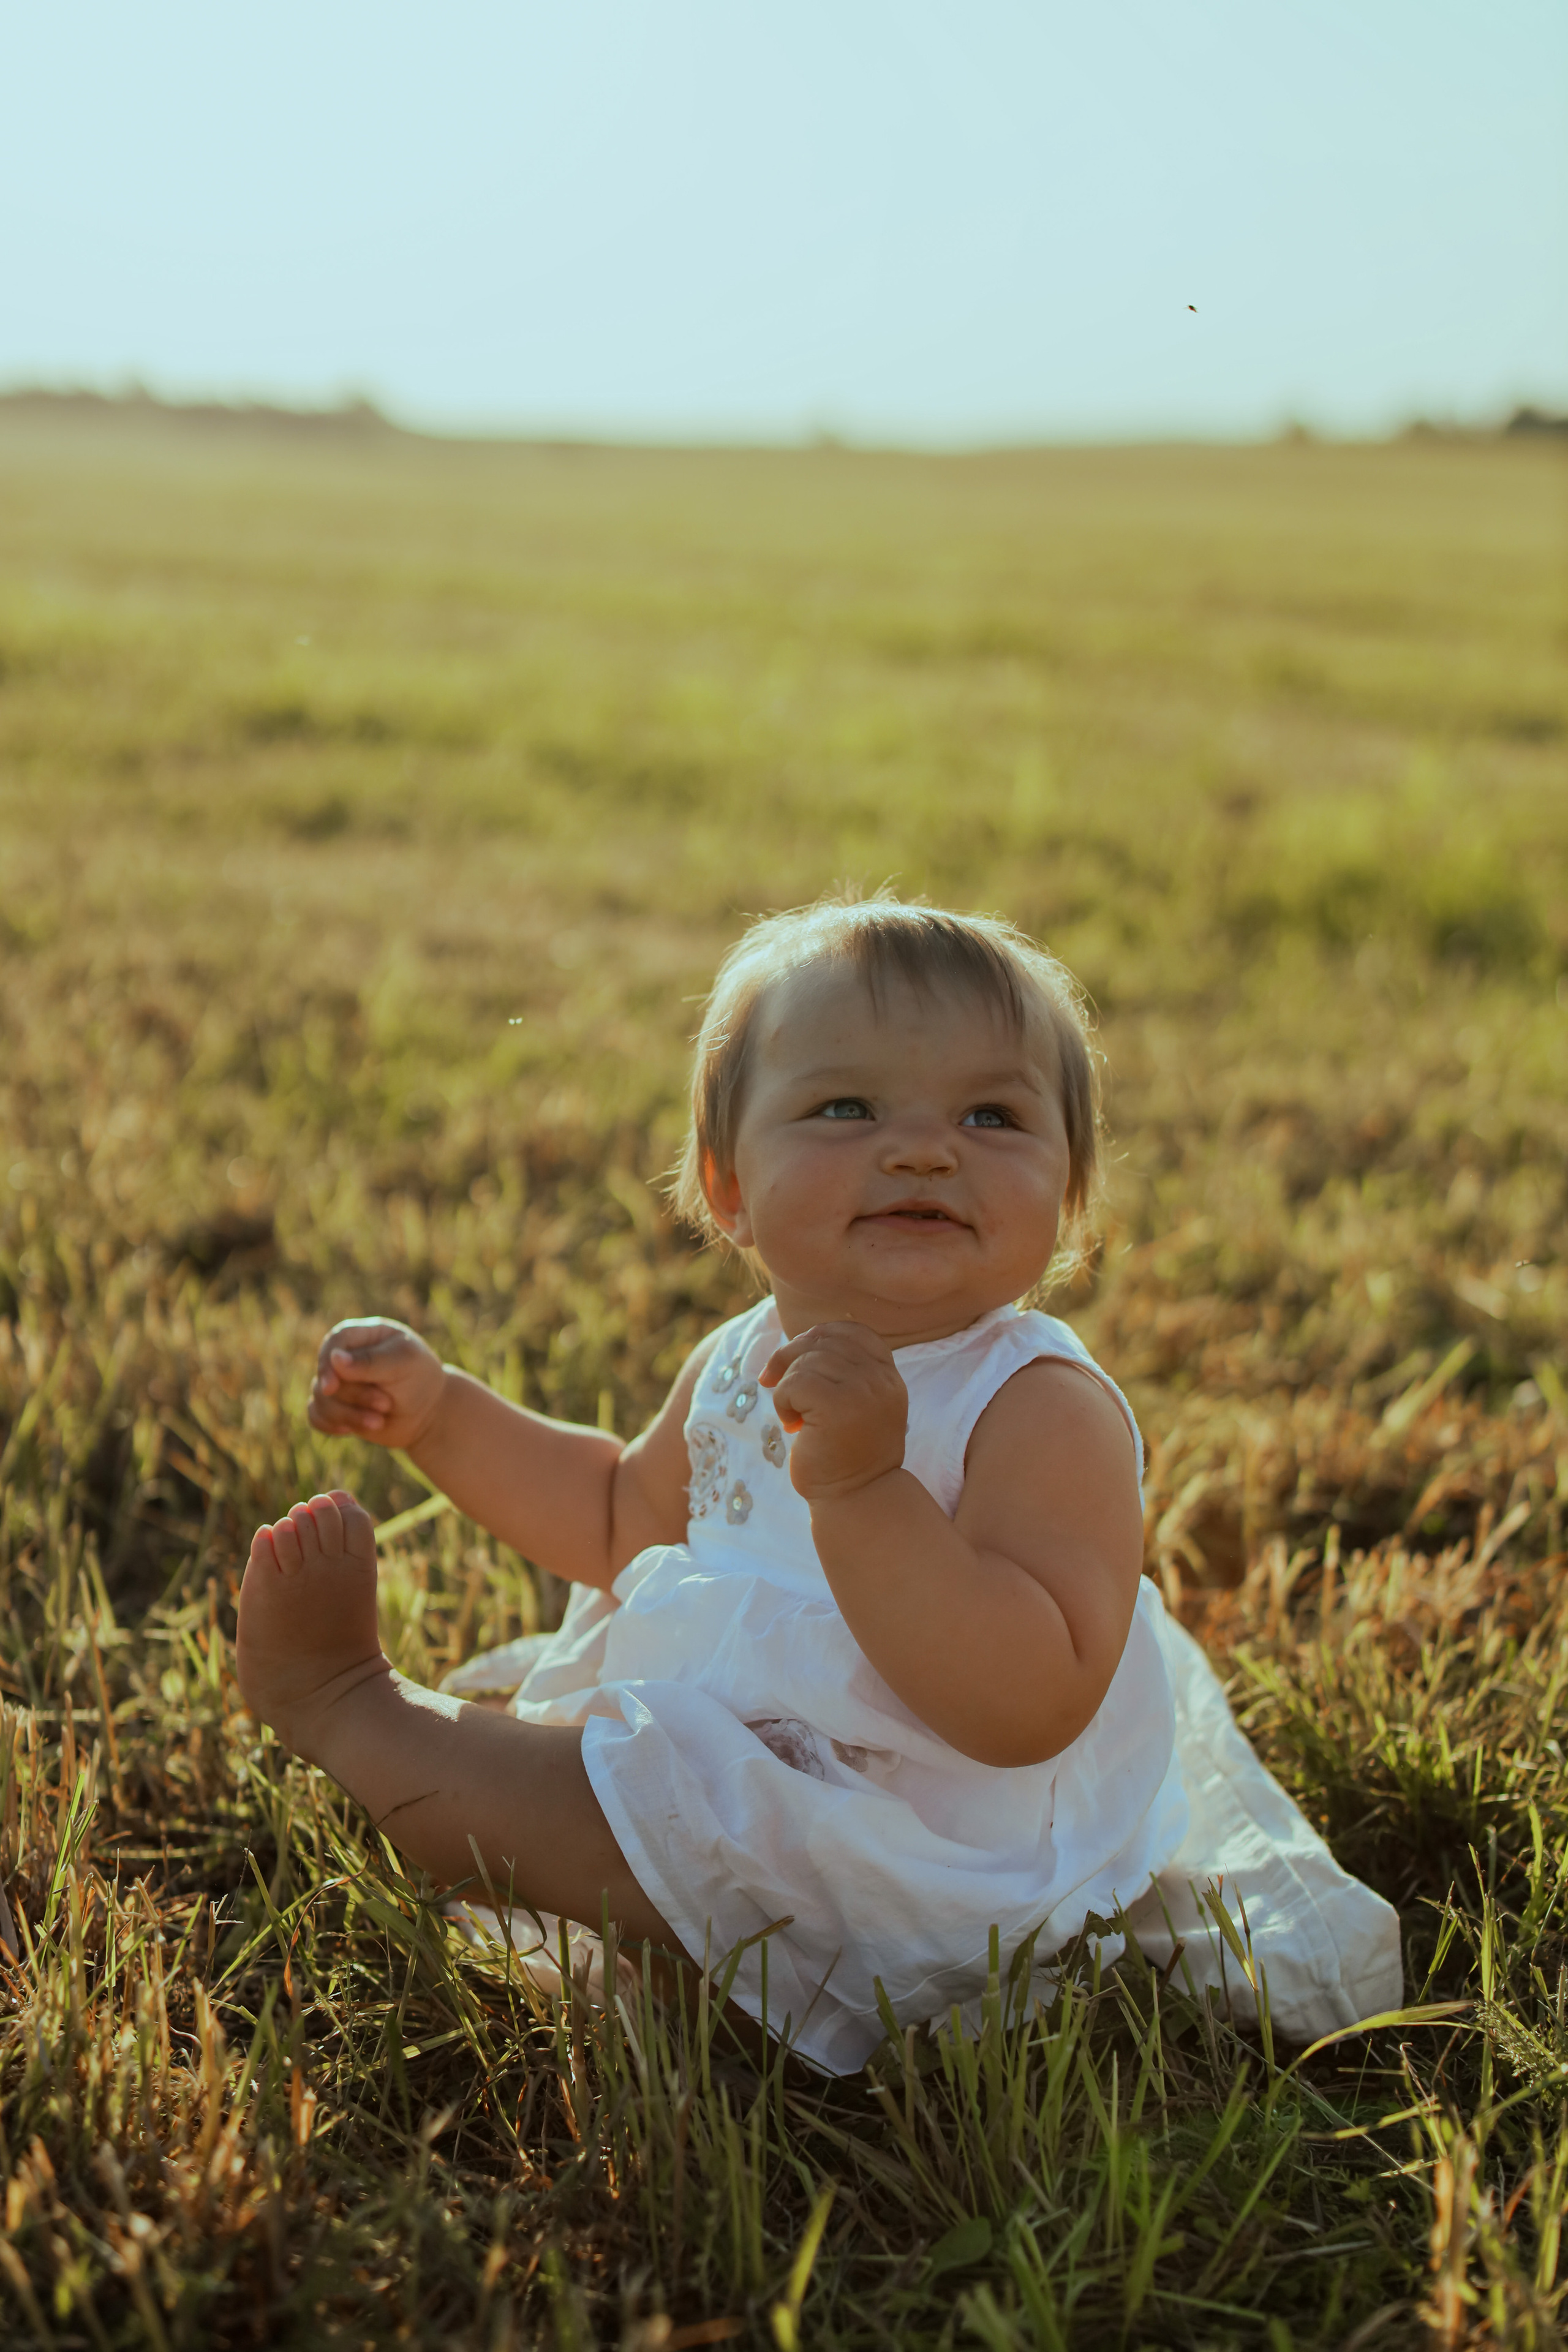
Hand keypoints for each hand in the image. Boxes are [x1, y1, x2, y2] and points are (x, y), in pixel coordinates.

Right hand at [307, 1318, 446, 1451]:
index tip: (332, 1386)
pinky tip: (350, 1430)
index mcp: (365, 1335)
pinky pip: (315, 1415)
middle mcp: (346, 1357)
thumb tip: (334, 1358)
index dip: (328, 1363)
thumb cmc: (420, 1379)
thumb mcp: (404, 1363)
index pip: (335, 1341)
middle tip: (386, 1405)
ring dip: (348, 1414)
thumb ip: (371, 1361)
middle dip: (355, 1396)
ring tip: (379, 1421)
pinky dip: (331, 1425)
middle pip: (327, 1375)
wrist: (429, 1412)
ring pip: (320, 1398)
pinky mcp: (336, 1406)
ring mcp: (339, 1382)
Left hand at [759, 1321, 906, 1501]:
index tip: (797, 1363)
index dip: (818, 1337)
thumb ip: (841, 1373)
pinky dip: (782, 1401)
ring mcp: (863, 1393)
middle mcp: (881, 1381)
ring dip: (786, 1386)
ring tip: (794, 1416)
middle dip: (789, 1357)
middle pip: (824, 1341)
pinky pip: (794, 1383)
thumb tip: (795, 1343)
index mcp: (888, 1377)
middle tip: (773, 1382)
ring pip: (806, 1361)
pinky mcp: (837, 1408)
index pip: (853, 1332)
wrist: (855, 1501)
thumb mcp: (853, 1406)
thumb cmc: (845, 1456)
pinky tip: (792, 1426)